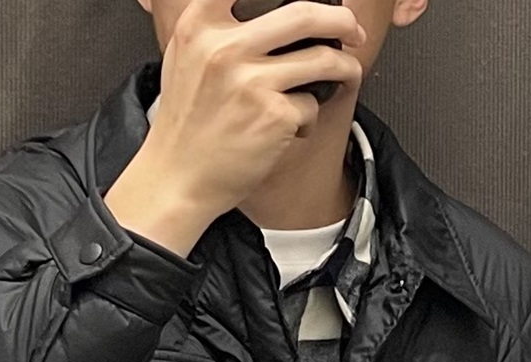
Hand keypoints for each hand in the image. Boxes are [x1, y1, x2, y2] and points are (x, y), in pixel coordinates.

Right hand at [103, 0, 364, 257]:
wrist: (179, 176)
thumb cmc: (187, 121)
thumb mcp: (187, 54)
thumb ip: (217, 26)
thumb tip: (268, 7)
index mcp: (201, 23)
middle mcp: (225, 46)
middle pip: (303, 13)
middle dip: (340, 19)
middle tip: (351, 28)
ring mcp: (251, 81)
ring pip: (321, 60)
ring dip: (344, 67)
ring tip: (345, 74)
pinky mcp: (273, 116)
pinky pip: (311, 104)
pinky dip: (309, 117)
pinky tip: (292, 128)